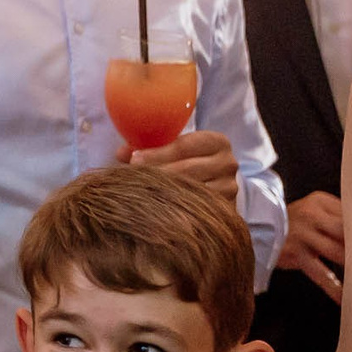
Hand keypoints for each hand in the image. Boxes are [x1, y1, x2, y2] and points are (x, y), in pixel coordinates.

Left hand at [124, 130, 239, 204]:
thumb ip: (149, 147)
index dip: (157, 153)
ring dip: (166, 193)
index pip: (183, 146)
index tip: (134, 160)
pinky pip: (199, 211)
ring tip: (142, 194)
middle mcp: (228, 164)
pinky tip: (159, 210)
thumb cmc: (187, 160)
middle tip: (133, 179)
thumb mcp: (173, 147)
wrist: (217, 182)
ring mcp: (230, 189)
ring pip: (193, 192)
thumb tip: (121, 153)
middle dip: (157, 173)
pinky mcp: (228, 210)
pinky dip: (177, 209)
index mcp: (216, 141)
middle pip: (187, 170)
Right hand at [275, 190, 346, 301]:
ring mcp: (302, 234)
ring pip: (337, 253)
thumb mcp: (314, 210)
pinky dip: (334, 288)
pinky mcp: (295, 253)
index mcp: (321, 201)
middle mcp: (311, 214)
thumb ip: (338, 216)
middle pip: (347, 233)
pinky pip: (320, 274)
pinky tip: (344, 298)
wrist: (259, 227)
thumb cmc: (297, 222)